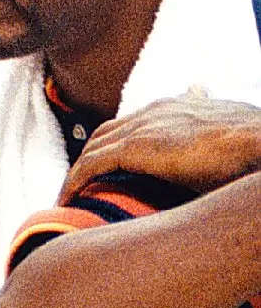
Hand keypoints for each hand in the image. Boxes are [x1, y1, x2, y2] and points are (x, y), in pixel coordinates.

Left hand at [61, 95, 260, 202]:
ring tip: (67, 199)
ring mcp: (143, 127)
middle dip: (89, 158)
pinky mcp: (135, 147)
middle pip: (105, 134)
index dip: (114, 145)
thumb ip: (219, 141)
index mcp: (177, 106)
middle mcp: (155, 111)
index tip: (104, 169)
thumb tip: (224, 156)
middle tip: (78, 187)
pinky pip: (91, 165)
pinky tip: (67, 201)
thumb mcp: (236, 137)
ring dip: (77, 174)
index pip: (133, 124)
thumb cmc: (256, 150)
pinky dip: (75, 182)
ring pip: (93, 149)